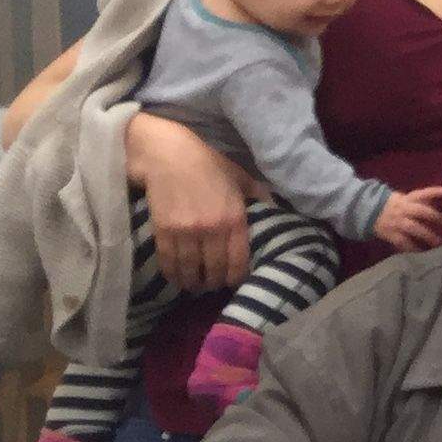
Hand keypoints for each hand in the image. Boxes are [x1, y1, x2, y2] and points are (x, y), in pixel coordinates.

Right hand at [128, 114, 253, 291]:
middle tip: (213, 286)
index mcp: (235, 218)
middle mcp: (212, 229)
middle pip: (214, 269)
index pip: (239, 260)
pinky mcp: (164, 231)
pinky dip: (172, 274)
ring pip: (190, 269)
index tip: (234, 282)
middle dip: (214, 283)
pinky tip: (176, 278)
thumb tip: (278, 209)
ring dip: (192, 283)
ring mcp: (187, 231)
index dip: (236, 277)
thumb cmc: (208, 164)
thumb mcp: (241, 178)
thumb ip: (259, 196)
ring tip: (194, 286)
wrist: (168, 155)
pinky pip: (169, 261)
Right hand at [370, 185, 441, 253]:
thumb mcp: (404, 198)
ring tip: (438, 243)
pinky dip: (412, 247)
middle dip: (435, 217)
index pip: (421, 193)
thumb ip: (419, 201)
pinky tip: (420, 251)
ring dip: (427, 236)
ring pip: (413, 228)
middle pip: (420, 211)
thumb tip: (438, 202)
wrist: (368, 212)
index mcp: (406, 199)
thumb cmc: (392, 205)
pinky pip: (402, 242)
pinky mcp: (390, 234)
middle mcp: (402, 209)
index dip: (434, 191)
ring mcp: (396, 222)